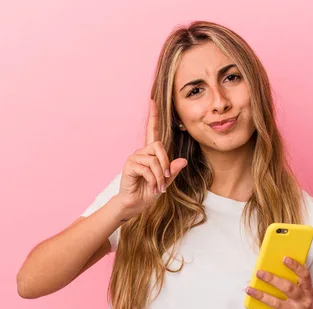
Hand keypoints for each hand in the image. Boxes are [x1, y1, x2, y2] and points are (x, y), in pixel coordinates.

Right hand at [115, 99, 186, 218]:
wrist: (135, 203)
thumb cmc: (148, 191)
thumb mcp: (165, 182)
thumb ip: (172, 171)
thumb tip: (182, 161)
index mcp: (150, 153)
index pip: (153, 131)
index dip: (153, 116)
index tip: (152, 101)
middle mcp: (142, 152)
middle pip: (159, 146)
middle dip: (166, 164)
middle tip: (165, 179)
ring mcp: (134, 157)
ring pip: (154, 160)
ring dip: (160, 176)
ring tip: (158, 187)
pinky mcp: (130, 165)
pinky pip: (147, 168)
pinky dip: (153, 179)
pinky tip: (151, 187)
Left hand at [245, 257, 312, 308]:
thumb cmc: (305, 306)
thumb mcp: (305, 295)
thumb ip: (295, 284)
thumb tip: (274, 268)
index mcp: (308, 291)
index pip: (305, 276)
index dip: (296, 267)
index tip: (284, 258)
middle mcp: (304, 301)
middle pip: (288, 289)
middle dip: (273, 280)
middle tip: (259, 272)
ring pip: (276, 303)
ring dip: (261, 295)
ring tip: (248, 289)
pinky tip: (250, 304)